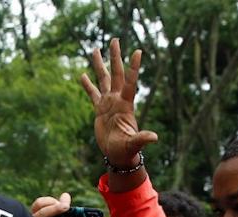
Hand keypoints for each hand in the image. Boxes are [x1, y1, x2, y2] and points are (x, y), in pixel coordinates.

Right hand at [80, 39, 158, 168]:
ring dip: (99, 64)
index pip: (130, 82)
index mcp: (126, 105)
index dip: (134, 68)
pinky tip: (82, 75)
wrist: (118, 155)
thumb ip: (142, 138)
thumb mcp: (134, 144)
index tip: (138, 51)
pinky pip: (92, 94)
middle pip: (116, 74)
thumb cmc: (127, 150)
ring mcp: (108, 103)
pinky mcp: (100, 109)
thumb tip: (154, 137)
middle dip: (115, 57)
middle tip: (115, 40)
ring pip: (103, 79)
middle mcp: (117, 100)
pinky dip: (87, 85)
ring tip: (95, 49)